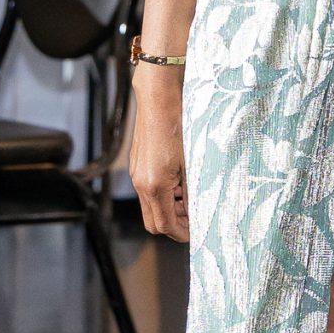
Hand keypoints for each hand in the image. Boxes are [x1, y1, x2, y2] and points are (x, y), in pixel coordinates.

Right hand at [129, 67, 189, 241]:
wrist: (160, 99)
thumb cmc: (180, 126)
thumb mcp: (192, 162)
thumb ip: (191, 191)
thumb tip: (196, 211)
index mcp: (155, 185)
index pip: (164, 225)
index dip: (181, 233)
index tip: (195, 233)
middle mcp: (141, 182)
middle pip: (153, 222)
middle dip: (172, 225)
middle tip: (192, 220)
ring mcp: (136, 173)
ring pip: (150, 207)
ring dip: (168, 209)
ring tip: (189, 200)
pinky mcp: (137, 165)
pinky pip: (147, 191)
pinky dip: (162, 195)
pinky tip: (179, 184)